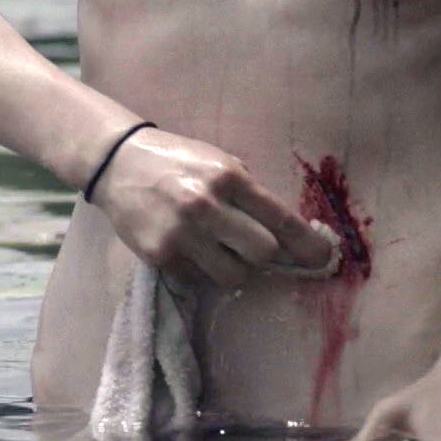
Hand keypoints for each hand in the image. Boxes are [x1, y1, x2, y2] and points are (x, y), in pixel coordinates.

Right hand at [90, 127, 337, 287]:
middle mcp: (206, 206)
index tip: (323, 257)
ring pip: (233, 274)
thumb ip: (248, 193)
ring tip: (217, 249)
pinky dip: (201, 269)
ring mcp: (181, 234)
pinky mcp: (160, 255)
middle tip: (251, 246)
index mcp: (227, 177)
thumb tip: (286, 233)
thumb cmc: (177, 162)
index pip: (279, 219)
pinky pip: (199, 278)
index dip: (306, 243)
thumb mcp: (218, 162)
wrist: (118, 163)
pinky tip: (187, 248)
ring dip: (233, 267)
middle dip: (264, 254)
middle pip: (262, 252)